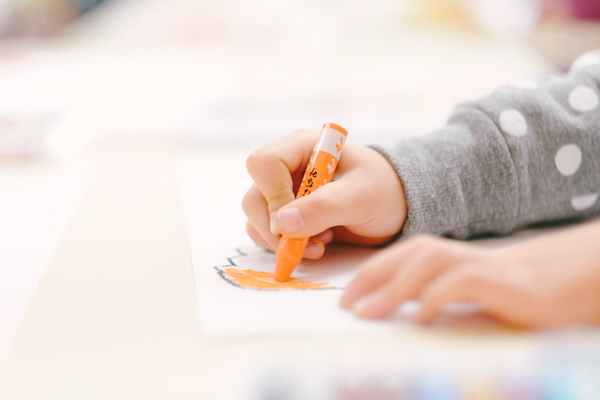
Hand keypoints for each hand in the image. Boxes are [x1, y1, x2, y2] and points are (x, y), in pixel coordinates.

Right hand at [242, 129, 406, 259]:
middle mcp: (287, 169)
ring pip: (257, 220)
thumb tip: (281, 224)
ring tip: (321, 245)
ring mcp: (284, 194)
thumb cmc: (383, 190)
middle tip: (309, 244)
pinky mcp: (287, 218)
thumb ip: (323, 207)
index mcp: (302, 148)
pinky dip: (287, 247)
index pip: (263, 164)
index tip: (294, 220)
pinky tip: (318, 245)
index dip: (273, 195)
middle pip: (254, 198)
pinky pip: (267, 235)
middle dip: (277, 229)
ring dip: (283, 241)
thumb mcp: (360, 197)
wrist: (396, 208)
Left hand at [340, 220, 599, 327]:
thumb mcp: (438, 284)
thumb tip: (371, 304)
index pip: (383, 262)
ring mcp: (462, 261)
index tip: (342, 303)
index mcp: (423, 251)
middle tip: (346, 307)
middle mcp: (439, 251)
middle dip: (366, 282)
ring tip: (370, 314)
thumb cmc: (479, 285)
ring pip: (420, 267)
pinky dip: (433, 299)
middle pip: (395, 260)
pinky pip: (454, 285)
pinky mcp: (485, 277)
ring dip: (392, 291)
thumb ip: (409, 288)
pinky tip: (419, 319)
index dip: (360, 280)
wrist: (534, 281)